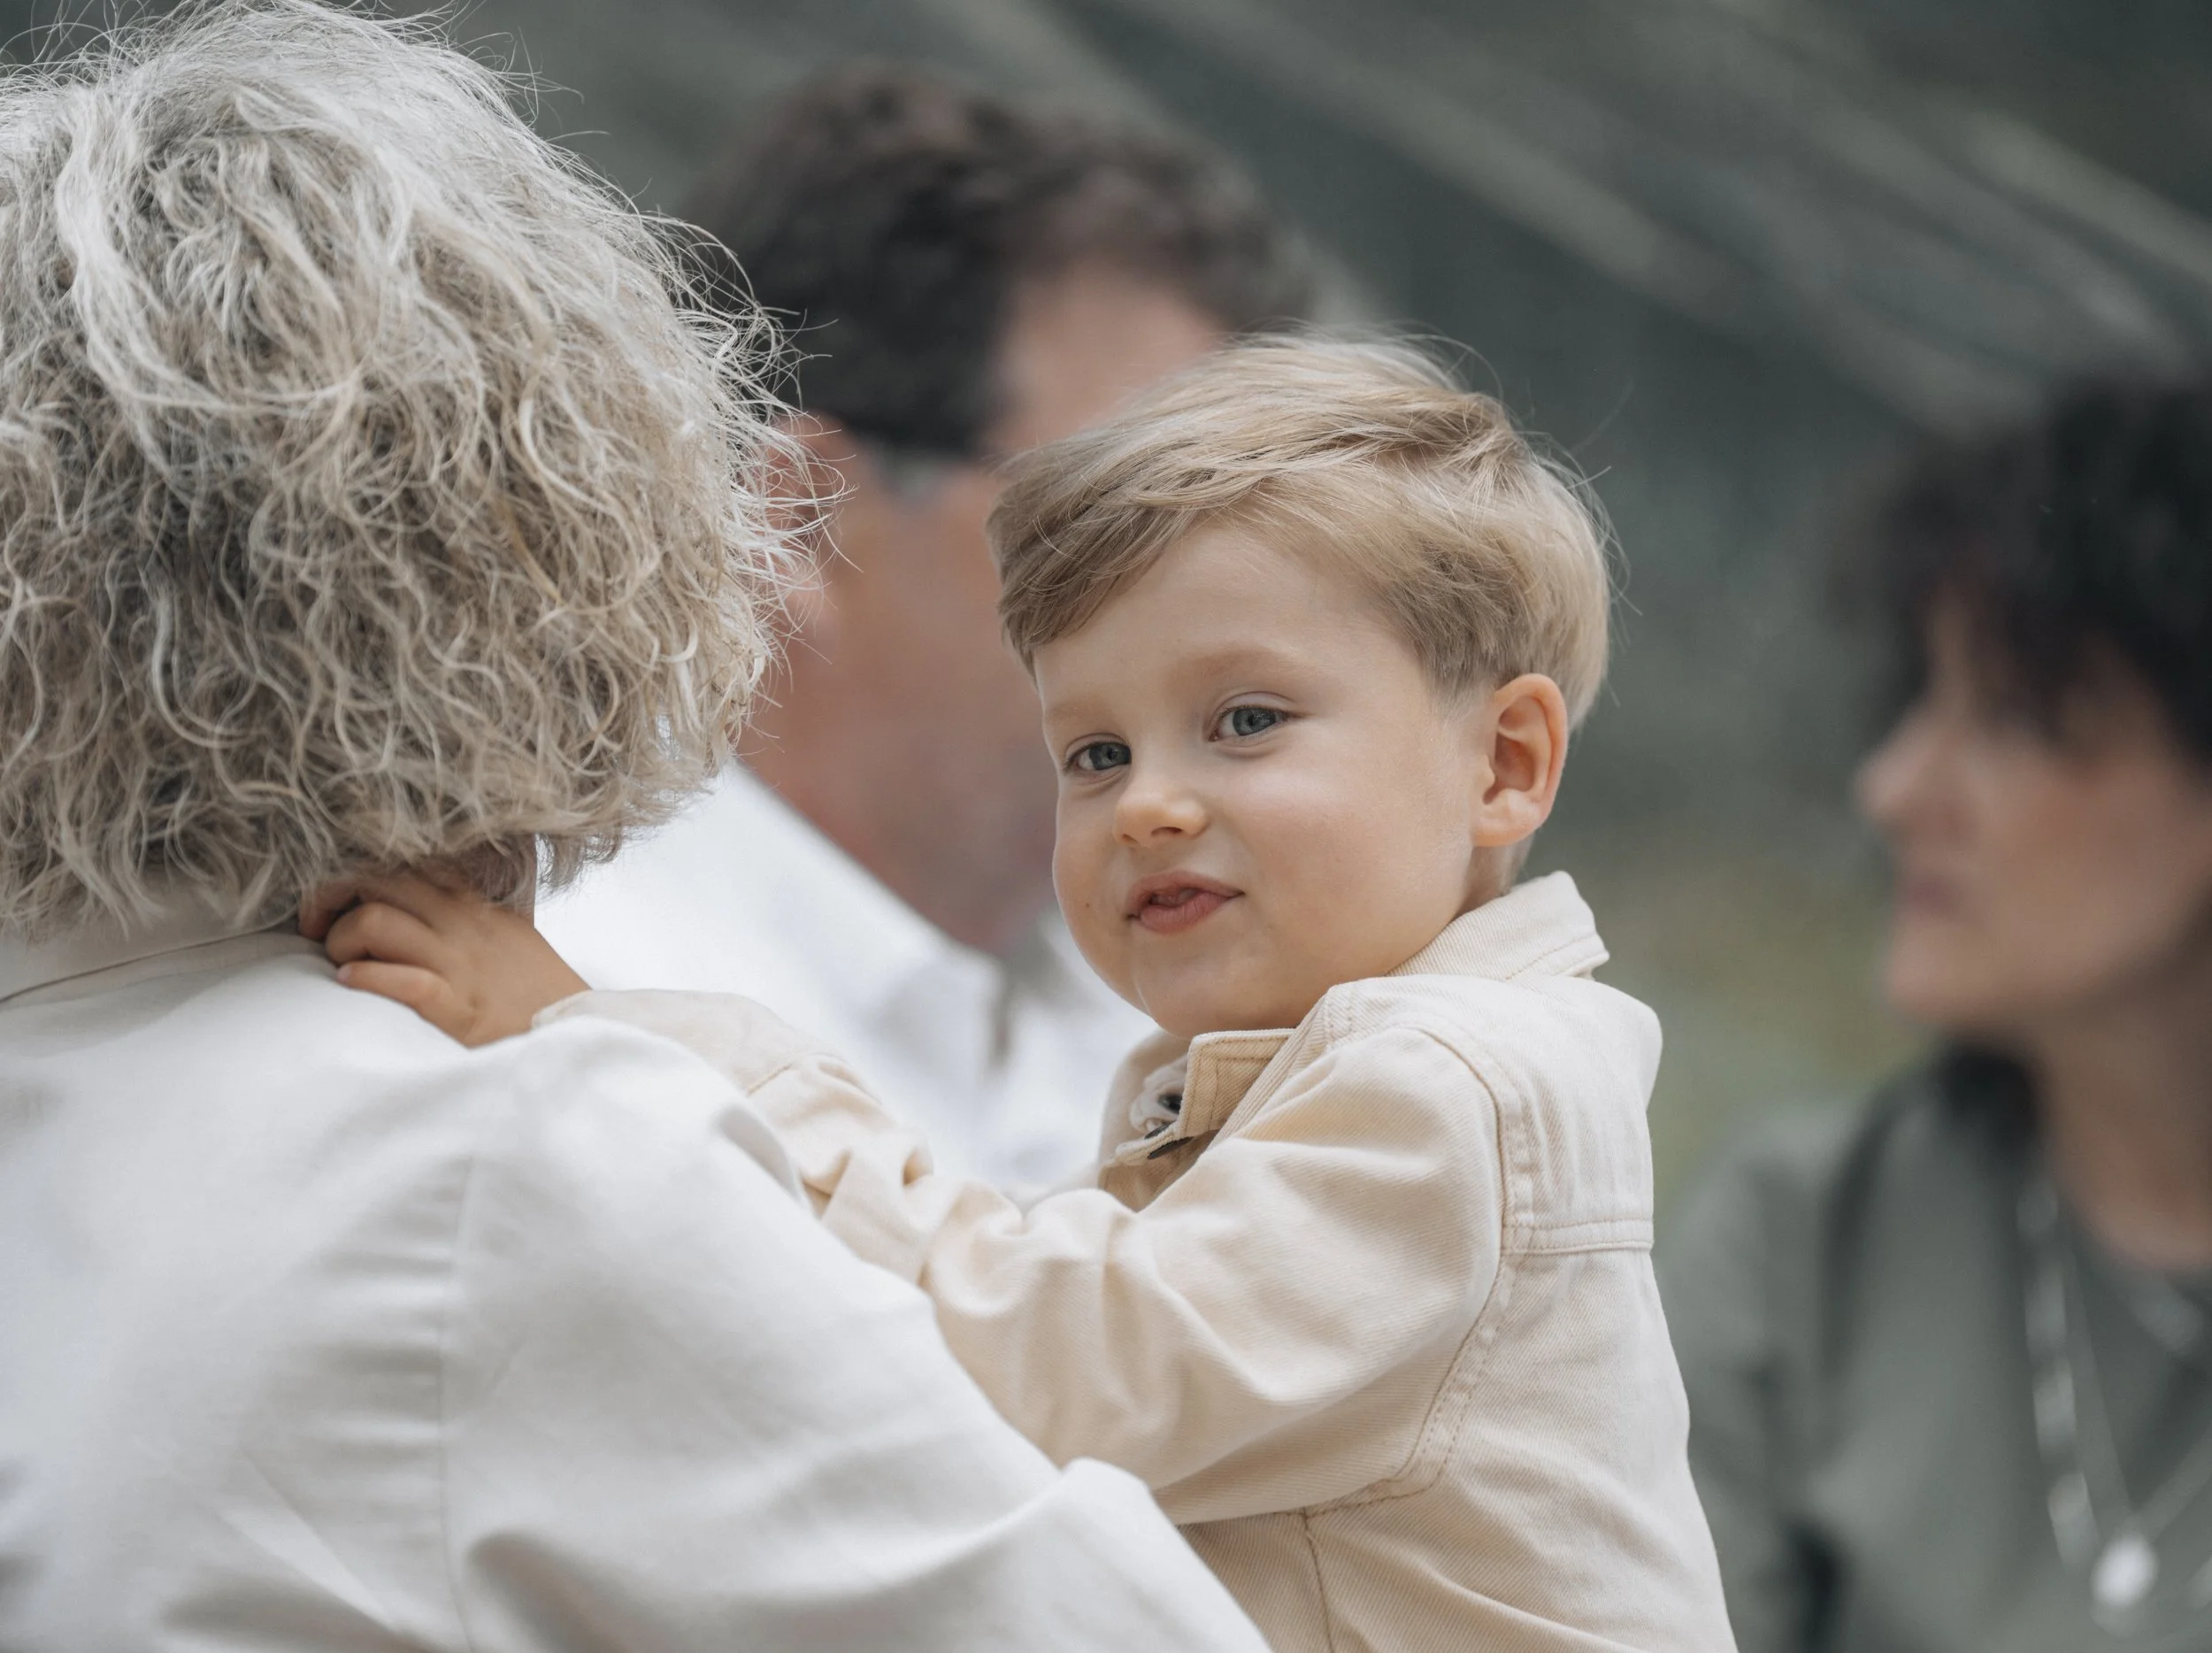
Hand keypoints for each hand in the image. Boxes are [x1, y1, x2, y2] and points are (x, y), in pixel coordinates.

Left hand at [300, 871, 588, 1045]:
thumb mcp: (510, 937)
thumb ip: (470, 912)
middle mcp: (464, 926)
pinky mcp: (460, 1010)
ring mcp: (462, 966)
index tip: (337, 902)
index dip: (355, 874)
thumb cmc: (537, 994)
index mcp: (474, 906)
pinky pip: (403, 981)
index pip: (403, 863)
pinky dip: (365, 978)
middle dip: (329, 900)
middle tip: (314, 930)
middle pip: (377, 882)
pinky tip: (351, 984)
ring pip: (377, 922)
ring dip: (340, 940)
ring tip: (341, 963)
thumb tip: (423, 897)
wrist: (577, 1037)